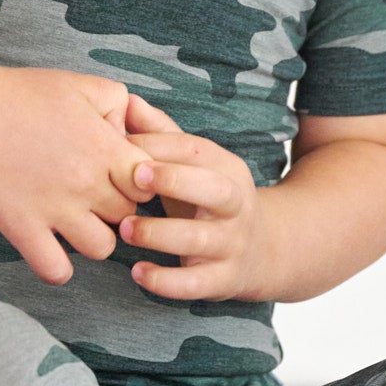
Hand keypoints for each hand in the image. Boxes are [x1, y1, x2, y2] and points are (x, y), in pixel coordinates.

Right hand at [0, 63, 155, 286]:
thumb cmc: (20, 93)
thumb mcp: (81, 85)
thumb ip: (118, 105)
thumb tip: (128, 135)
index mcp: (103, 148)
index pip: (148, 183)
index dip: (138, 180)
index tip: (118, 173)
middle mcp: (86, 182)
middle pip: (128, 215)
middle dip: (116, 206)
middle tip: (94, 194)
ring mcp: (54, 209)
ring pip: (101, 248)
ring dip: (92, 236)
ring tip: (74, 219)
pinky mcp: (22, 229)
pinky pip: (56, 271)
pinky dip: (57, 267)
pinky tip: (49, 246)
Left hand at [119, 94, 268, 301]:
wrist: (262, 251)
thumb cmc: (208, 200)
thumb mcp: (194, 166)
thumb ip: (161, 135)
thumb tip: (126, 101)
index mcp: (227, 169)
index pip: (197, 151)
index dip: (160, 146)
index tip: (123, 145)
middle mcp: (235, 204)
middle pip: (213, 189)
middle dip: (174, 180)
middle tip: (133, 178)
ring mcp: (232, 244)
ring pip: (200, 239)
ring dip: (160, 234)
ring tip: (124, 229)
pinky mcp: (223, 280)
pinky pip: (196, 284)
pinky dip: (166, 281)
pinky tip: (138, 274)